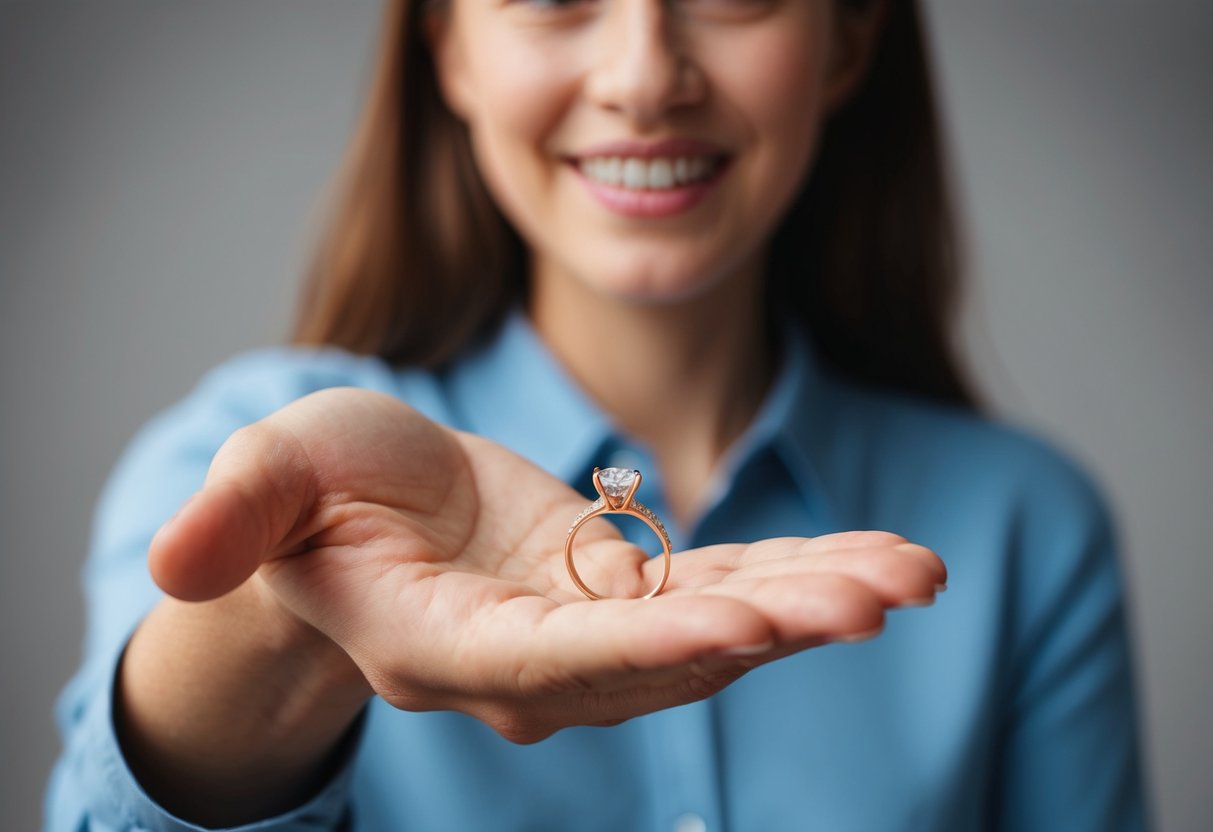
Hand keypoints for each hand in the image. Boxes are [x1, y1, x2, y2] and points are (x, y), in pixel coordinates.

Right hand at [151, 387, 945, 741]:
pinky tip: (885, 564)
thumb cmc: (322, 494)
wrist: (371, 513)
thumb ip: (240, 512)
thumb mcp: (276, 476)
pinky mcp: (635, 593)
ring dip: (814, 603)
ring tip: (914, 577)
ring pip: (717, 626)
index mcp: (445, 644)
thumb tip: (172, 557)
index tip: (740, 621)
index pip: (550, 661)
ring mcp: (595, 634)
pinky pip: (731, 585)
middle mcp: (534, 664)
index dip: (642, 644)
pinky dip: (804, 574)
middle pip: (662, 657)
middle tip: (876, 602)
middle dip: (768, 627)